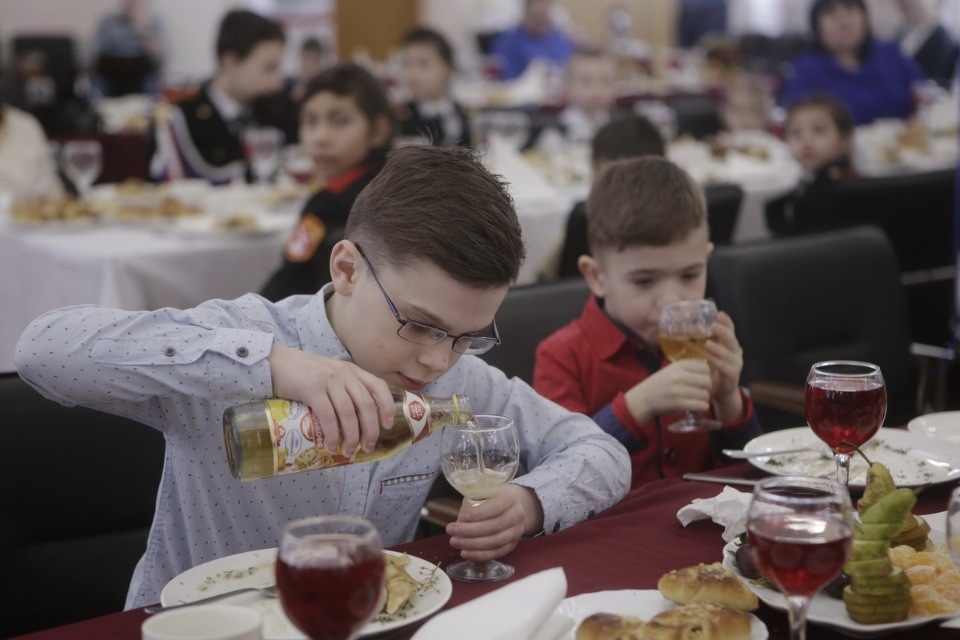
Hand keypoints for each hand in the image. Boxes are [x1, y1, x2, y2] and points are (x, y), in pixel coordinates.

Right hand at [267, 344, 393, 455]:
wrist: (274, 361)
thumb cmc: (302, 372)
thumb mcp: (330, 374)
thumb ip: (343, 388)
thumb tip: (355, 419)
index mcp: (352, 371)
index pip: (378, 386)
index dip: (387, 406)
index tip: (388, 425)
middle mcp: (344, 374)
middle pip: (366, 405)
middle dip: (370, 430)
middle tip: (368, 447)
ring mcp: (329, 380)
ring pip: (349, 413)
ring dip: (351, 437)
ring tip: (349, 451)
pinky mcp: (312, 389)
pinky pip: (328, 416)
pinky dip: (331, 434)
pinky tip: (330, 445)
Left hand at [445, 485, 542, 560]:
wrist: (514, 506)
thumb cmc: (493, 498)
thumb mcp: (484, 493)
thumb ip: (472, 504)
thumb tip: (460, 522)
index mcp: (510, 498)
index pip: (497, 506)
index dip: (479, 513)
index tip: (463, 517)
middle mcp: (517, 515)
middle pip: (495, 526)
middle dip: (470, 531)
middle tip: (451, 531)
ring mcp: (517, 532)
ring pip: (495, 542)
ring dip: (472, 544)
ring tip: (455, 542)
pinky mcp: (512, 545)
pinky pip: (496, 553)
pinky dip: (480, 555)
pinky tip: (465, 553)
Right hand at [624, 359, 711, 424]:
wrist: (643, 398)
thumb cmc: (660, 384)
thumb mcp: (672, 370)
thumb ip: (689, 369)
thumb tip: (712, 371)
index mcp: (678, 365)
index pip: (705, 368)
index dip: (707, 375)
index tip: (702, 381)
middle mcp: (678, 376)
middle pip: (708, 381)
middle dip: (708, 388)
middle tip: (701, 392)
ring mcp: (678, 390)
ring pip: (706, 394)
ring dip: (705, 399)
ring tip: (697, 400)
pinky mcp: (678, 404)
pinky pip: (701, 405)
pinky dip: (702, 407)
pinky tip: (696, 407)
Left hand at [705, 312, 745, 421]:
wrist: (720, 390)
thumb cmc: (712, 369)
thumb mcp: (708, 353)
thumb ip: (703, 342)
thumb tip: (688, 327)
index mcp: (730, 344)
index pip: (731, 330)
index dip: (726, 322)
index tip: (719, 313)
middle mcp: (736, 352)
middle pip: (731, 339)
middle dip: (723, 331)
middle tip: (713, 325)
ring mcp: (736, 363)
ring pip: (729, 353)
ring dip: (718, 348)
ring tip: (707, 343)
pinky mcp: (733, 375)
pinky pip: (726, 367)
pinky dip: (717, 362)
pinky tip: (709, 358)